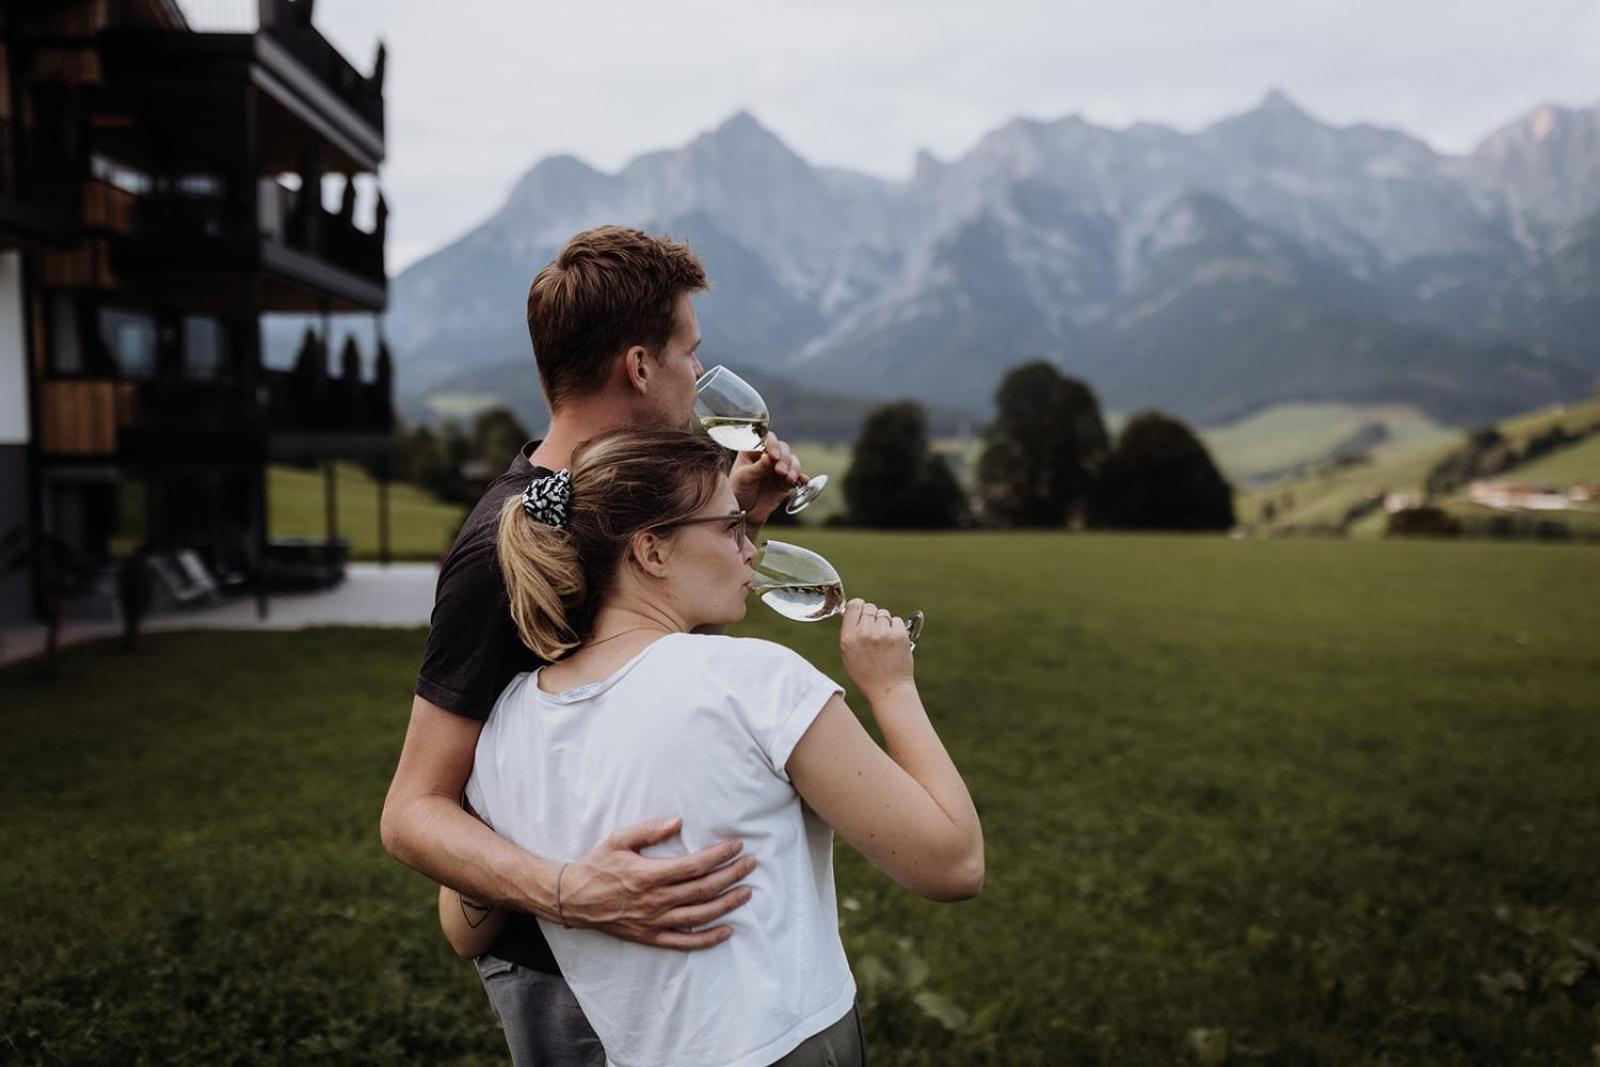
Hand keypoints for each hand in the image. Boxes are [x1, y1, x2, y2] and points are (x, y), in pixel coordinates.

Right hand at [557, 816, 756, 949]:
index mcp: (649, 875)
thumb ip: (649, 830)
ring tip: (747, 892)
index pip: (695, 866)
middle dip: (732, 875)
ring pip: (700, 915)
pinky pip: (685, 942)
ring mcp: (654, 922)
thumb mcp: (619, 840)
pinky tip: (727, 930)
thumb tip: (678, 821)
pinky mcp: (651, 937)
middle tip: (750, 864)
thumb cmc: (598, 865)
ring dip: (728, 904)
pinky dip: (708, 938)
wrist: (573, 898)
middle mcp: (655, 900)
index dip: (719, 856)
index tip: (737, 846)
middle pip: (704, 889)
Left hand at [730, 433, 803, 523]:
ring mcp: (778, 468)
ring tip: (789, 479)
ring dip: (793, 468)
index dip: (773, 445)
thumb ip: (758, 467)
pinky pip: (798, 477)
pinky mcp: (786, 482)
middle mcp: (768, 456)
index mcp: (754, 450)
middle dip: (784, 459)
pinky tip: (803, 481)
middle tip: (779, 472)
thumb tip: (770, 457)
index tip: (773, 457)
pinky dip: (801, 478)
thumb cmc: (738, 491)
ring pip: (792, 461)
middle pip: (783, 449)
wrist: (744, 512)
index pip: (767, 439)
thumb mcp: (744, 478)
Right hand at [839, 598, 914, 703]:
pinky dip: (896, 628)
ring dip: (885, 623)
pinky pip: (897, 621)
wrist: (889, 689)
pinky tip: (893, 643)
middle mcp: (864, 633)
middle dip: (873, 616)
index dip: (860, 606)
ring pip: (884, 614)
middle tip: (875, 631)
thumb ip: (849, 633)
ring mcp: (883, 634)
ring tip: (884, 641)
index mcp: (848, 637)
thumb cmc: (867, 674)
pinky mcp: (899, 636)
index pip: (854, 605)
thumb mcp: (848, 655)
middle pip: (870, 607)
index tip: (863, 611)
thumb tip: (854, 612)